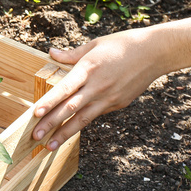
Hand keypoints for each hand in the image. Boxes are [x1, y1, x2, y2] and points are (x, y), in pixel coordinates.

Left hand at [30, 28, 167, 149]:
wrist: (155, 53)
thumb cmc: (123, 44)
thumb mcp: (95, 44)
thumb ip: (71, 54)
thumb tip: (51, 53)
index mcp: (88, 69)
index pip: (65, 89)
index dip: (49, 102)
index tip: (35, 114)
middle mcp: (97, 87)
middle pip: (70, 108)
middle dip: (51, 124)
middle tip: (35, 136)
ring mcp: (108, 98)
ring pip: (83, 119)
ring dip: (65, 133)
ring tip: (50, 146)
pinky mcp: (118, 104)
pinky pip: (96, 115)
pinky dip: (82, 124)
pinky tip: (69, 133)